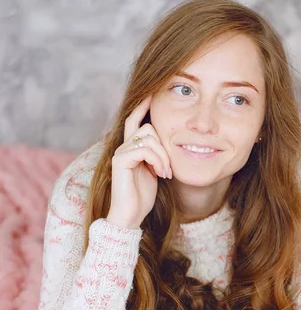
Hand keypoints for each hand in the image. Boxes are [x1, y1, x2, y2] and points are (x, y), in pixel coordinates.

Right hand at [106, 95, 172, 228]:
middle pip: (148, 128)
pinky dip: (157, 160)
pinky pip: (144, 149)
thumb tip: (169, 143)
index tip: (154, 93)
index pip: (135, 120)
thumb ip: (157, 156)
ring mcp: (120, 153)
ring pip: (148, 137)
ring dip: (163, 156)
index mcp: (131, 149)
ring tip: (165, 173)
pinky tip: (160, 174)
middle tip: (168, 168)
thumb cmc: (142, 197)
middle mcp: (123, 148)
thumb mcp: (155, 172)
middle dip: (164, 146)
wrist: (130, 216)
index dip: (143, 106)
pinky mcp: (120, 161)